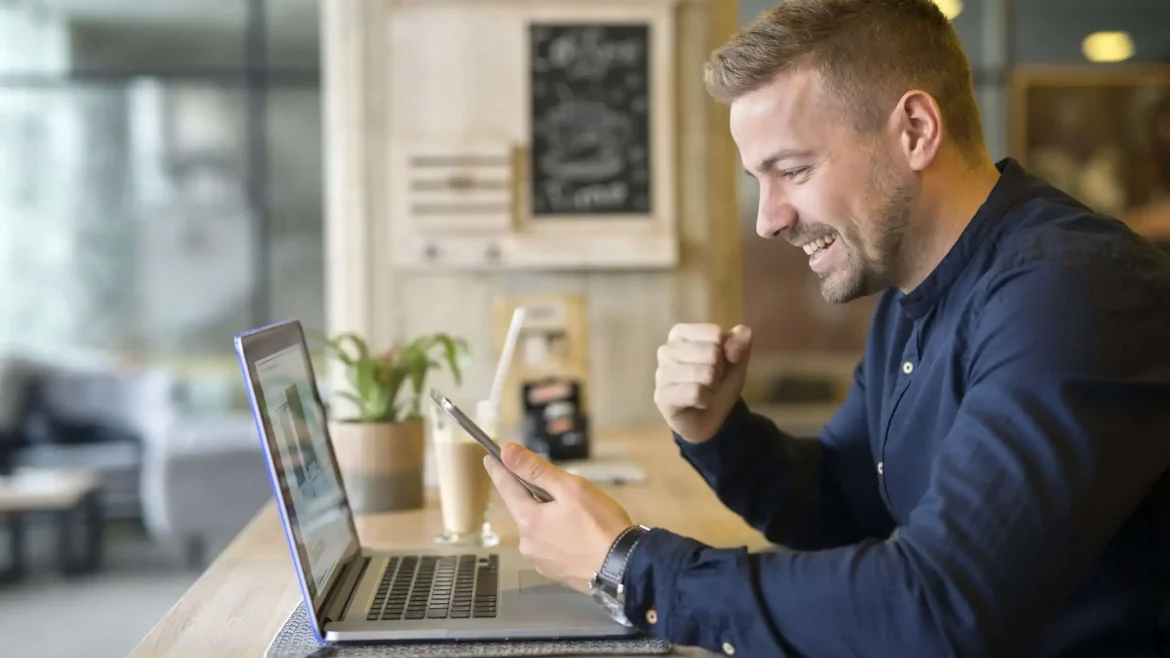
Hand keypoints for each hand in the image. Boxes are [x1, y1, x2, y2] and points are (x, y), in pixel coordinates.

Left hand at [484, 443, 632, 593]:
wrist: (625, 568)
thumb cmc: (601, 525)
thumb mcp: (571, 489)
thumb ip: (537, 470)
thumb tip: (506, 452)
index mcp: (528, 520)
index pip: (506, 487)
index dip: (498, 469)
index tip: (489, 458)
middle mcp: (527, 543)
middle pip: (524, 508)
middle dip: (536, 495)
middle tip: (562, 489)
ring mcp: (540, 561)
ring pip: (539, 528)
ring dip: (549, 517)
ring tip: (579, 516)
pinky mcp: (555, 573)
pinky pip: (551, 546)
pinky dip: (559, 536)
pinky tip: (579, 535)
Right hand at [654, 323, 752, 442]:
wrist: (709, 417)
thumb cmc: (718, 382)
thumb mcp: (736, 360)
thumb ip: (741, 341)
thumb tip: (742, 334)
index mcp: (680, 334)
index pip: (715, 334)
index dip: (725, 352)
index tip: (718, 364)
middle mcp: (666, 350)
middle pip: (711, 352)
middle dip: (719, 371)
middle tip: (711, 381)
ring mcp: (662, 374)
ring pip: (704, 373)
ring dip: (713, 387)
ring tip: (705, 391)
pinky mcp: (662, 397)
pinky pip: (695, 393)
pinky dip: (706, 400)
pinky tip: (699, 403)